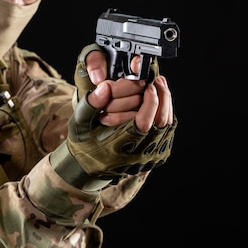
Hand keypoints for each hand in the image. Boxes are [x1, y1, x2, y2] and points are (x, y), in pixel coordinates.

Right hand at [52, 43, 177, 188]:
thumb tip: (105, 87)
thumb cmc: (84, 143)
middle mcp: (139, 154)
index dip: (150, 102)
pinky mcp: (156, 154)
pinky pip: (167, 131)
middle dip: (162, 98)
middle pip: (161, 123)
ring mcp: (150, 156)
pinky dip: (166, 112)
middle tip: (158, 80)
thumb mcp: (80, 123)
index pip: (144, 123)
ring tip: (160, 85)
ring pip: (167, 126)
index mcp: (120, 147)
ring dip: (166, 103)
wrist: (89, 167)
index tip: (148, 85)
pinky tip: (160, 98)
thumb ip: (91, 104)